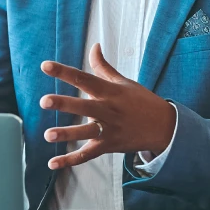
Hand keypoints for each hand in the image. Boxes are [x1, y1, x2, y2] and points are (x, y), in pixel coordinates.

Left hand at [39, 43, 175, 169]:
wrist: (165, 127)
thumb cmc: (141, 101)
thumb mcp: (123, 82)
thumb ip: (103, 67)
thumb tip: (94, 46)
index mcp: (109, 92)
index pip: (84, 78)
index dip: (64, 72)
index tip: (45, 66)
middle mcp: (108, 110)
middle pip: (84, 106)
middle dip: (64, 104)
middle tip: (44, 101)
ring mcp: (109, 129)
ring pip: (86, 132)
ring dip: (67, 134)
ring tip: (48, 134)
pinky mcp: (109, 146)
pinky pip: (88, 155)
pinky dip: (70, 160)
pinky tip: (53, 163)